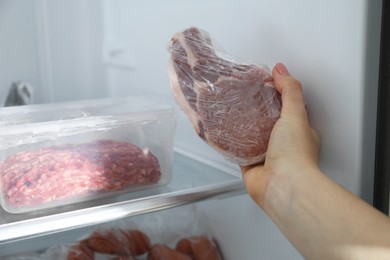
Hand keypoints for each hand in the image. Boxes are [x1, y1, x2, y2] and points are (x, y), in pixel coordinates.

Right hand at [241, 63, 319, 206]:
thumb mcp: (295, 114)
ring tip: (231, 109)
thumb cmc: (294, 155)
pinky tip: (224, 131)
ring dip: (243, 125)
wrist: (282, 185)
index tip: (263, 83)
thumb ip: (289, 90)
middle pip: (267, 120)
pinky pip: (238, 149)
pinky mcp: (250, 164)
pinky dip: (231, 141)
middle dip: (256, 110)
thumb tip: (281, 70)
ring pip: (251, 134)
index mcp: (299, 131)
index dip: (275, 94)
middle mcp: (283, 143)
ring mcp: (267, 154)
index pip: (287, 107)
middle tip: (243, 96)